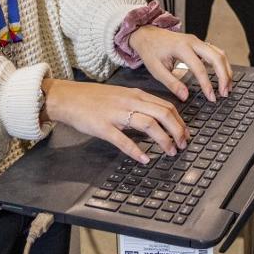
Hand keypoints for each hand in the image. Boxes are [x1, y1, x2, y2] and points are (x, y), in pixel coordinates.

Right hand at [40, 77, 186, 163]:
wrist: (68, 97)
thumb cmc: (94, 99)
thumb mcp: (121, 96)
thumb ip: (139, 104)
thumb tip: (157, 117)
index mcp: (136, 94)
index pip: (166, 106)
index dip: (180, 121)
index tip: (186, 134)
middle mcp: (130, 102)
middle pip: (163, 114)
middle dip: (177, 131)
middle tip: (183, 145)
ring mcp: (117, 114)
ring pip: (148, 124)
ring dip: (163, 140)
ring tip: (170, 152)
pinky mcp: (103, 126)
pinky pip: (123, 139)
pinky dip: (136, 150)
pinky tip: (145, 159)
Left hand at [129, 26, 233, 102]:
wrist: (146, 34)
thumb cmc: (150, 50)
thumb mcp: (156, 69)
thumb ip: (172, 83)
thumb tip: (185, 96)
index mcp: (181, 47)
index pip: (200, 68)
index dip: (207, 84)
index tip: (212, 97)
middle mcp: (193, 42)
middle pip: (217, 57)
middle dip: (224, 76)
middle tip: (225, 93)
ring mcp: (198, 41)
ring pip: (220, 53)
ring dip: (226, 70)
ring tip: (227, 87)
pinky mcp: (199, 43)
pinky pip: (216, 52)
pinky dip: (222, 64)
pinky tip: (223, 75)